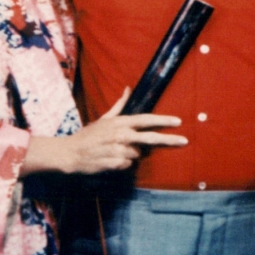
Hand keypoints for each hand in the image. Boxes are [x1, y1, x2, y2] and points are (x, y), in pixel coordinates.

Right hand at [22, 88, 187, 175]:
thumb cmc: (88, 135)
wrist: (70, 153)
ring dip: (130, 155)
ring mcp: (117, 150)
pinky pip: (127, 165)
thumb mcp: (104, 118)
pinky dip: (121, 164)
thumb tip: (128, 89)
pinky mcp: (113, 163)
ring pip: (137, 155)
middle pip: (150, 138)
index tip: (178, 121)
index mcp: (120, 123)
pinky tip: (110, 160)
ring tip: (114, 152)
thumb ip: (119, 105)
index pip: (146, 120)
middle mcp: (120, 135)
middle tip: (185, 141)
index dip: (163, 120)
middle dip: (169, 139)